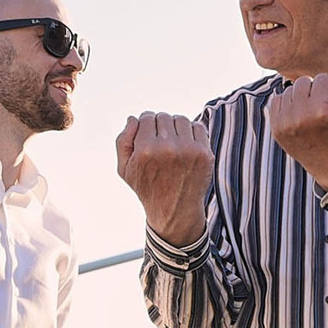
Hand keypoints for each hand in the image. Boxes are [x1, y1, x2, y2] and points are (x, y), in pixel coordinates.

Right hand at [115, 112, 213, 245]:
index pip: (146, 117)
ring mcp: (188, 150)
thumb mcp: (125, 169)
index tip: (147, 133)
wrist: (174, 210)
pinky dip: (191, 132)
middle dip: (160, 125)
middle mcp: (167, 148)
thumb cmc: (147, 187)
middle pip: (163, 116)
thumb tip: (133, 118)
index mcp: (145, 150)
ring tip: (172, 142)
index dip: (145, 123)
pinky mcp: (204, 153)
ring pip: (181, 119)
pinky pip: (198, 127)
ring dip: (176, 126)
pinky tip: (185, 145)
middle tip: (159, 140)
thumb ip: (123, 141)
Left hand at [267, 56, 327, 191]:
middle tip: (324, 108)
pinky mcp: (276, 130)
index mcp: (324, 110)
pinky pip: (277, 100)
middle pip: (303, 81)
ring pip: (289, 90)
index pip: (324, 77)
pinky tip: (301, 116)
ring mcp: (286, 125)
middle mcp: (301, 117)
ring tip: (313, 113)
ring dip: (302, 96)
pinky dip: (289, 104)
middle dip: (315, 90)